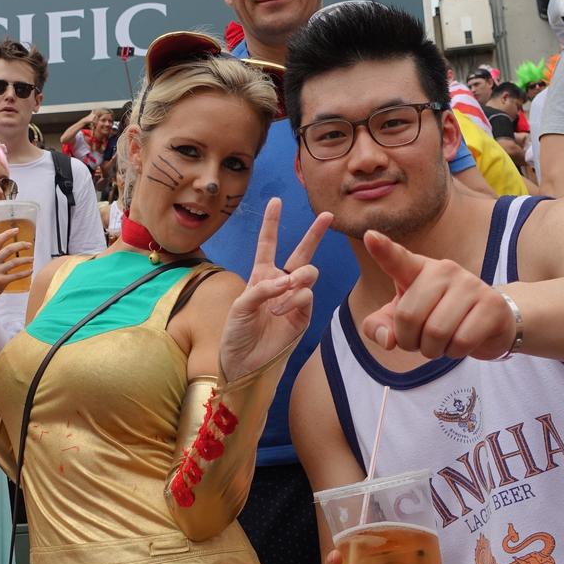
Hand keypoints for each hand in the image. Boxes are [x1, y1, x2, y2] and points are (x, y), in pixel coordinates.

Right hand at [0, 228, 29, 316]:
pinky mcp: (1, 281)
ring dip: (25, 259)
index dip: (7, 234)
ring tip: (32, 259)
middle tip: (29, 244)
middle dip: (21, 245)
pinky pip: (16, 275)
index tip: (16, 229)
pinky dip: (25, 273)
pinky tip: (30, 271)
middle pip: (9, 249)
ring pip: (15, 262)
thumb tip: (6, 253)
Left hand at [217, 198, 329, 379]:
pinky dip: (292, 300)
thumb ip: (262, 288)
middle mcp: (280, 283)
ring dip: (295, 281)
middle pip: (302, 252)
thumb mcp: (239, 306)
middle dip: (315, 233)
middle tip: (328, 216)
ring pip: (308, 273)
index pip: (268, 244)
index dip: (272, 223)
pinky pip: (306, 296)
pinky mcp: (303, 315)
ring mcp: (294, 299)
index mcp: (260, 276)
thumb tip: (287, 281)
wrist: (244, 362)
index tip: (276, 201)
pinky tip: (279, 312)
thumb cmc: (236, 333)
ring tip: (278, 298)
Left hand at [360, 232, 516, 359]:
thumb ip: (380, 327)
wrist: (489, 321)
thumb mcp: (402, 321)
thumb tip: (388, 340)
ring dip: (433, 350)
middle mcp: (444, 269)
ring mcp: (471, 284)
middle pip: (409, 316)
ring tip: (441, 342)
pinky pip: (461, 341)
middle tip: (421, 341)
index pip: (398, 259)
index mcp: (418, 269)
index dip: (383, 250)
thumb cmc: (437, 316)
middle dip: (409, 341)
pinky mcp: (491, 305)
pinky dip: (454, 353)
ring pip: (436, 333)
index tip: (369, 236)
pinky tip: (460, 343)